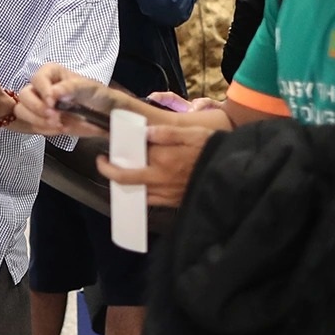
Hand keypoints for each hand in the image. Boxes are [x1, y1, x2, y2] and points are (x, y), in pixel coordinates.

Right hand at [13, 62, 110, 135]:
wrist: (104, 113)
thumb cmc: (96, 95)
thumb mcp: (87, 87)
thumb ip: (70, 87)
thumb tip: (54, 92)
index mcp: (50, 73)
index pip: (37, 79)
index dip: (42, 91)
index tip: (53, 103)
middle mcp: (40, 87)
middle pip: (24, 96)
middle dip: (37, 109)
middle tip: (55, 118)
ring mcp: (38, 104)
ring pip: (22, 111)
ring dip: (38, 121)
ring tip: (58, 125)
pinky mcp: (40, 120)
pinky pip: (30, 126)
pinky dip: (42, 130)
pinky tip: (59, 129)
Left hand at [97, 122, 215, 206]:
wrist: (231, 172)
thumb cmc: (211, 148)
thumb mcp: (191, 133)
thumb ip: (166, 132)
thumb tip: (143, 133)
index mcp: (162, 159)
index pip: (130, 158)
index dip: (115, 157)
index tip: (105, 154)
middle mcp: (160, 178)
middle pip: (126, 180)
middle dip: (110, 172)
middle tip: (104, 163)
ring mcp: (166, 193)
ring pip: (136, 192)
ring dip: (125, 184)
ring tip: (121, 173)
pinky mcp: (173, 201)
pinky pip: (150, 201)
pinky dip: (140, 194)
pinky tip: (140, 186)